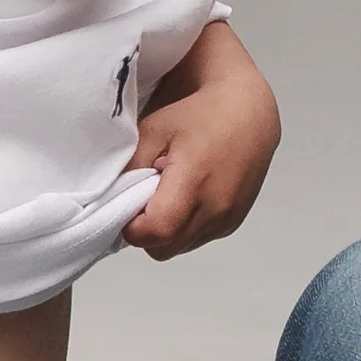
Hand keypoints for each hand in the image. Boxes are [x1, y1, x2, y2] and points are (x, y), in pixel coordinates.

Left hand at [125, 38, 279, 255]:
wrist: (248, 111)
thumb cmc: (198, 114)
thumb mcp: (154, 130)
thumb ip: (130, 166)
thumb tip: (112, 198)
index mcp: (194, 183)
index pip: (155, 232)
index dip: (133, 225)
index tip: (128, 203)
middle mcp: (216, 209)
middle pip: (164, 248)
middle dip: (147, 230)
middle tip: (145, 197)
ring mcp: (227, 219)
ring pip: (180, 247)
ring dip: (168, 231)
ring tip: (170, 193)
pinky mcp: (233, 223)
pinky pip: (198, 239)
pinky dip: (186, 227)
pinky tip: (188, 196)